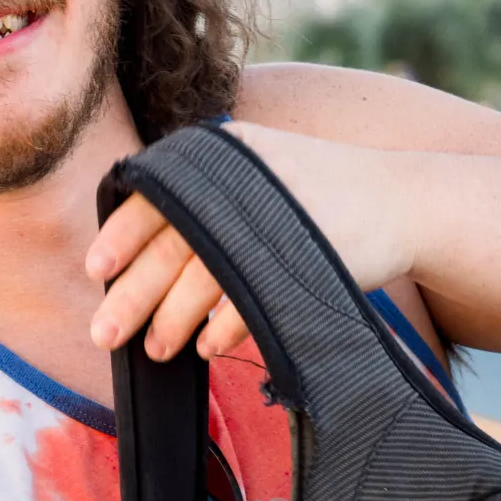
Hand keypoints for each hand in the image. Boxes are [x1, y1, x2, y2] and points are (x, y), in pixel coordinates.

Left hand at [84, 123, 413, 359]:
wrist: (404, 199)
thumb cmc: (317, 192)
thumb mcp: (259, 167)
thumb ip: (206, 191)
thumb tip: (140, 248)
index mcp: (227, 153)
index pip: (157, 192)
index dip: (122, 235)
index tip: (97, 271)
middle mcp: (247, 178)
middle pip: (172, 243)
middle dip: (133, 295)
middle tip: (105, 333)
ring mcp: (278, 216)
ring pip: (204, 277)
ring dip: (172, 320)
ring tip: (156, 348)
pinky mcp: (308, 254)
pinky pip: (249, 301)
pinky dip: (223, 328)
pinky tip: (207, 345)